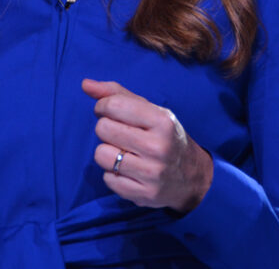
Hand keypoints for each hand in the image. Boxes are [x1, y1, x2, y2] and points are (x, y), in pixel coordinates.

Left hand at [82, 78, 212, 213]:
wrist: (194, 177)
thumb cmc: (165, 136)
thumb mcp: (149, 110)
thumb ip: (116, 94)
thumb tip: (85, 84)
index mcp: (162, 121)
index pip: (114, 105)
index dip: (103, 106)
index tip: (108, 111)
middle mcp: (158, 147)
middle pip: (103, 129)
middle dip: (105, 128)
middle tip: (118, 133)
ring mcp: (152, 173)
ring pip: (101, 155)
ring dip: (107, 152)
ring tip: (122, 152)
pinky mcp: (144, 194)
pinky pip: (108, 179)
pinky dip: (112, 173)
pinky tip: (128, 170)